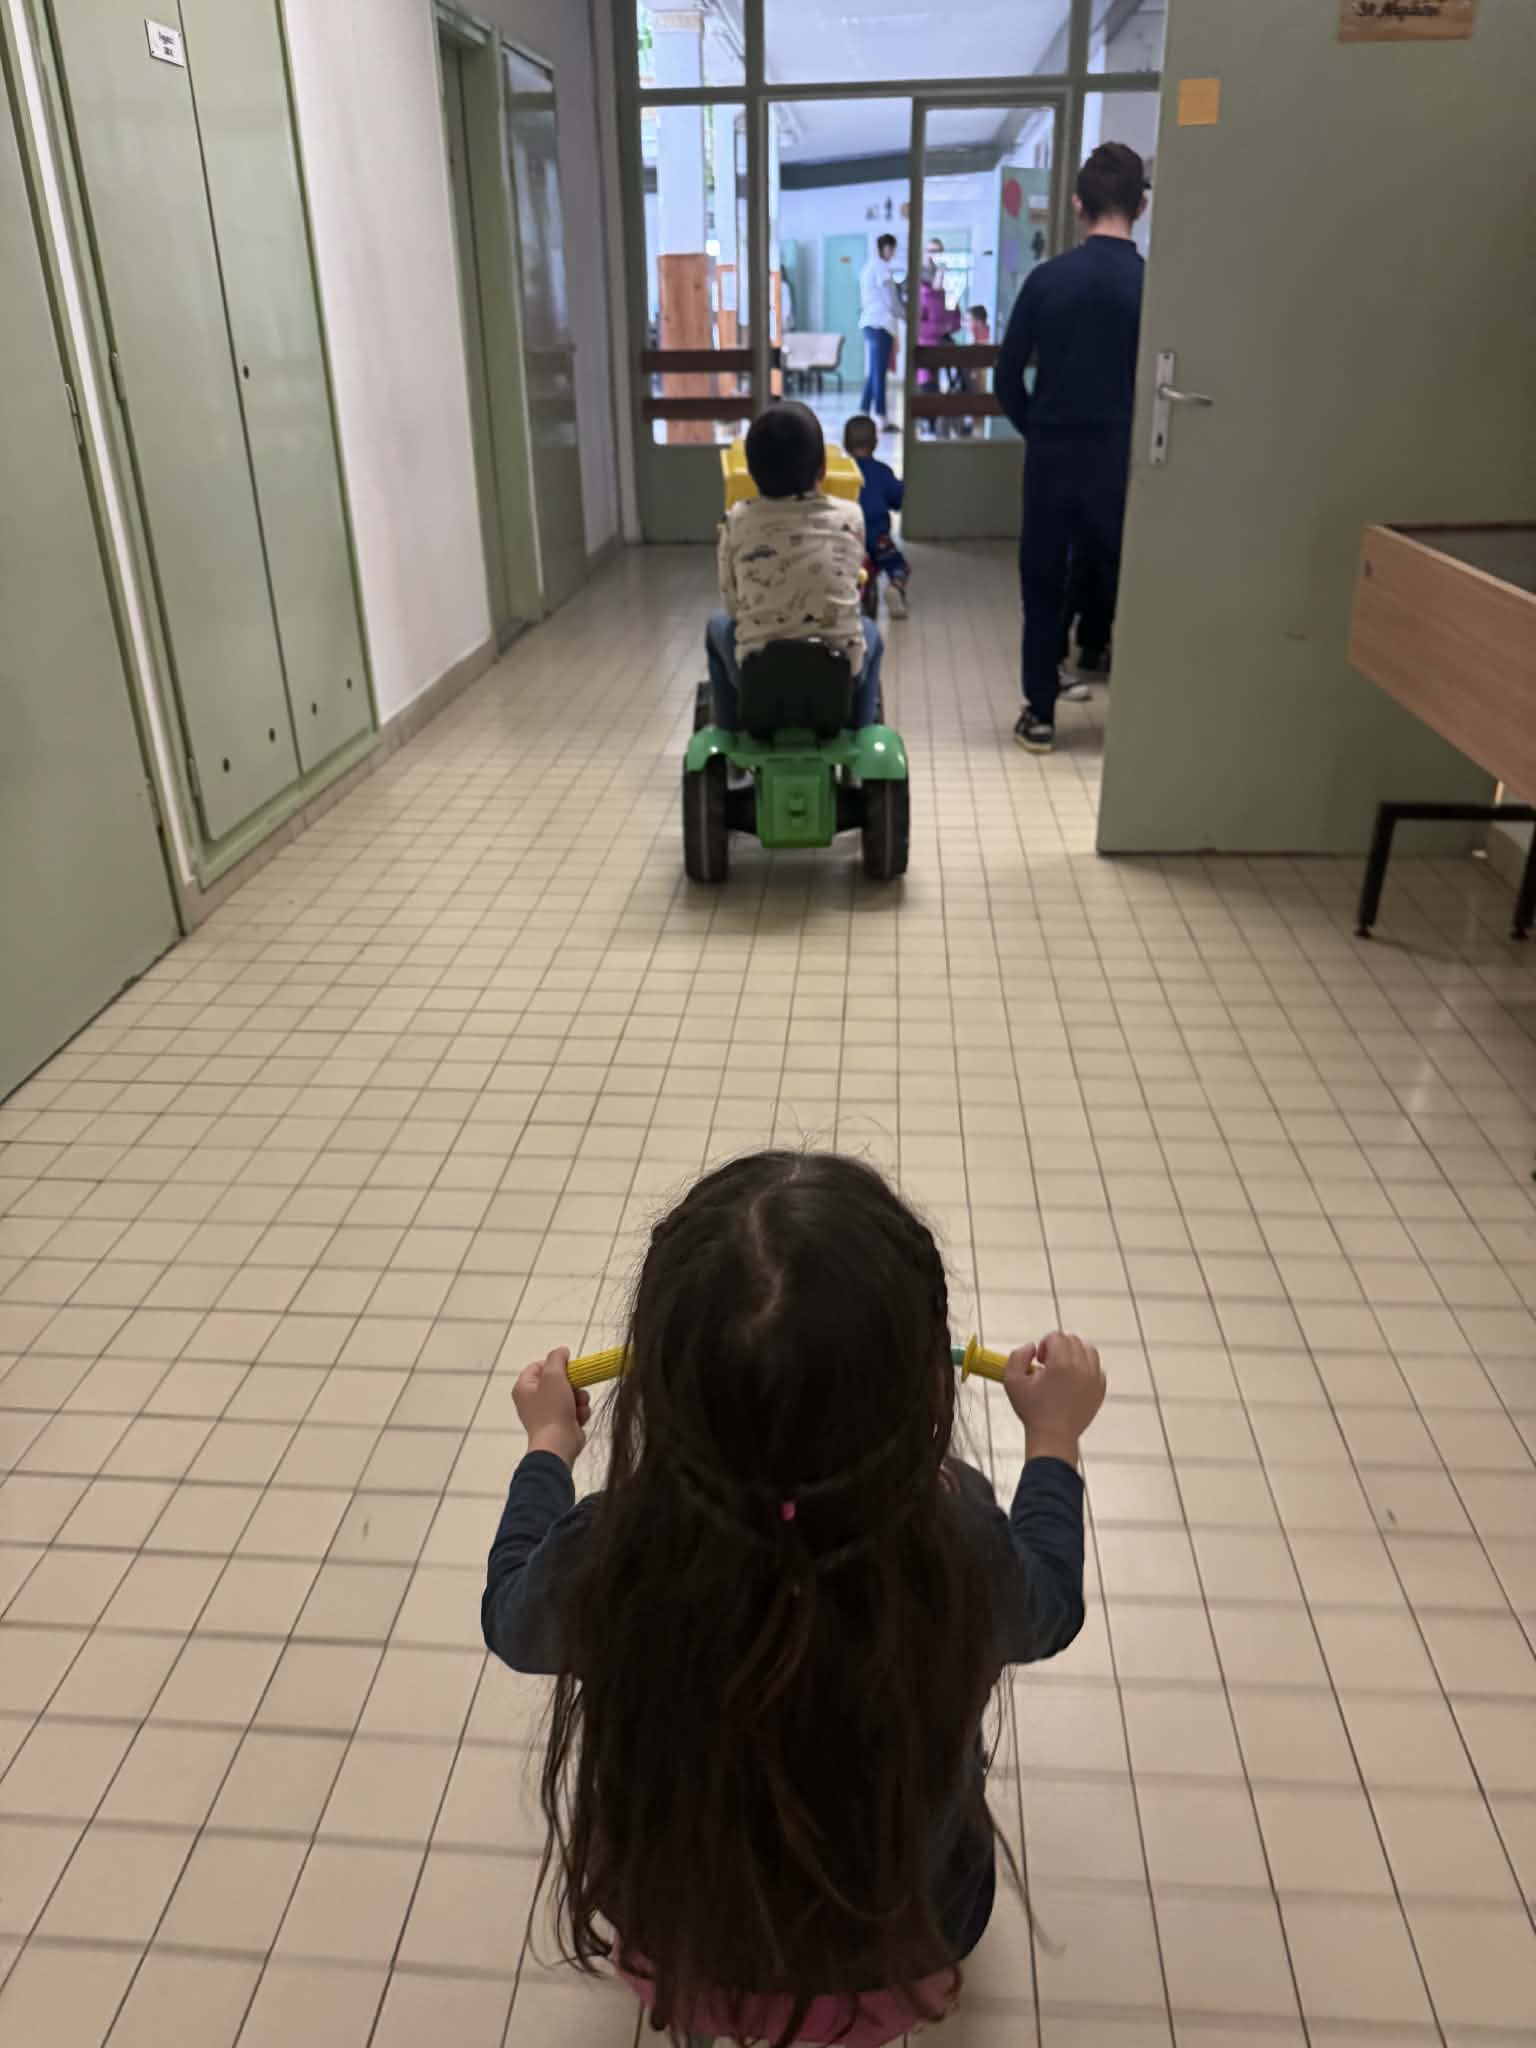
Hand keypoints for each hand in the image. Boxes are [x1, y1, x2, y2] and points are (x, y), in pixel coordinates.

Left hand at [513, 1348, 589, 1467]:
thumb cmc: (552, 1409)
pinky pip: (574, 1410)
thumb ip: (557, 1359)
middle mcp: (533, 1400)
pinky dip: (580, 1412)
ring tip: (579, 1405)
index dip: (554, 1363)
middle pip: (557, 1380)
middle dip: (572, 1383)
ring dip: (579, 1398)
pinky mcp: (560, 1424)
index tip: (568, 1365)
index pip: (538, 1366)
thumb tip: (562, 1351)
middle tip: (577, 1385)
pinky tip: (579, 1418)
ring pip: (569, 1395)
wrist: (558, 1444)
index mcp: (524, 1387)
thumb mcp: (554, 1376)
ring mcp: (546, 1413)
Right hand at [1004, 1333, 1104, 1466]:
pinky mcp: (1100, 1390)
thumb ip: (1017, 1356)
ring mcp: (1094, 1379)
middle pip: (1073, 1341)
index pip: (1057, 1336)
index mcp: (1061, 1364)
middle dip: (1059, 1347)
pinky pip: (1096, 1368)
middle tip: (1047, 1365)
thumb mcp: (1012, 1381)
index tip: (1039, 1360)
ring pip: (1088, 1351)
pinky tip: (1072, 1381)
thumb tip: (1031, 1347)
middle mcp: (1081, 1368)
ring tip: (1062, 1370)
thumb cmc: (1033, 1412)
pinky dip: (1086, 1368)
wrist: (1053, 1438)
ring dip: (1074, 1354)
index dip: (1045, 1344)